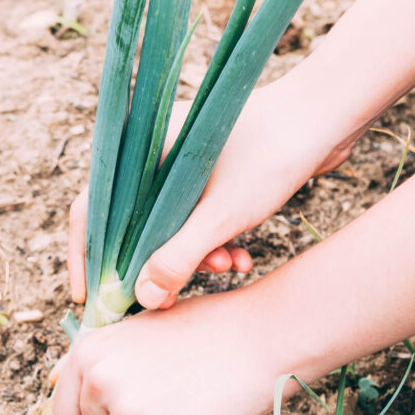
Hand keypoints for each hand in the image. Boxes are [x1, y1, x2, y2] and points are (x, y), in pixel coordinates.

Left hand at [51, 287, 283, 414]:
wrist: (263, 337)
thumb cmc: (208, 329)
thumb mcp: (140, 329)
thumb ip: (102, 360)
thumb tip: (59, 384)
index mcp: (90, 353)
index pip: (66, 411)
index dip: (99, 412)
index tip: (129, 401)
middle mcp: (101, 382)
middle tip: (171, 394)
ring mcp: (130, 414)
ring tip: (186, 405)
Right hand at [68, 79, 355, 308]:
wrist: (329, 115)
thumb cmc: (271, 151)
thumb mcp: (221, 213)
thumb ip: (178, 258)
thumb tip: (143, 298)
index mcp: (139, 149)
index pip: (90, 208)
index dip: (85, 257)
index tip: (89, 298)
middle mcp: (153, 154)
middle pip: (129, 224)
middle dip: (152, 266)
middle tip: (164, 300)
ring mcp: (183, 164)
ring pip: (168, 226)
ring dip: (192, 257)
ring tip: (226, 268)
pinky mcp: (211, 175)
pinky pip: (198, 219)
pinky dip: (214, 242)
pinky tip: (241, 258)